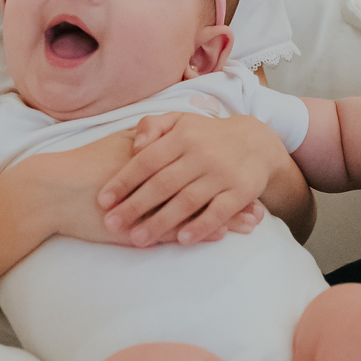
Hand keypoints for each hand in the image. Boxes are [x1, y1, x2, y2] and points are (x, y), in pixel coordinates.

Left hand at [97, 112, 281, 246]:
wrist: (257, 142)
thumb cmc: (207, 135)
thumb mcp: (180, 120)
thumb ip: (152, 126)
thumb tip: (135, 146)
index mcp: (183, 136)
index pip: (147, 160)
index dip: (124, 181)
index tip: (103, 200)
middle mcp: (202, 154)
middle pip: (163, 184)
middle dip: (135, 206)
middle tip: (111, 224)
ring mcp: (222, 174)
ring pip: (187, 201)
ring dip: (161, 222)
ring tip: (137, 239)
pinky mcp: (240, 192)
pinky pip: (218, 212)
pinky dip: (200, 226)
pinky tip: (182, 240)